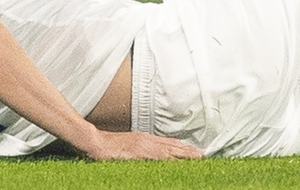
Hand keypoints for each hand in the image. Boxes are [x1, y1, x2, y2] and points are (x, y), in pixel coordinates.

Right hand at [82, 130, 203, 160]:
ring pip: (169, 149)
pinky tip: (178, 161)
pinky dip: (170, 157)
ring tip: (197, 157)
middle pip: (172, 145)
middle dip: (188, 150)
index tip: (194, 151)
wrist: (96, 142)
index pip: (168, 143)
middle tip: (203, 155)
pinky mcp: (139, 152)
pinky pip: (158, 155)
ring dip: (184, 153)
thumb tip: (149, 156)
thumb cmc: (109, 146)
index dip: (182, 147)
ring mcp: (144, 146)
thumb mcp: (128, 146)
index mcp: (145, 139)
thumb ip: (140, 150)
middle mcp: (148, 140)